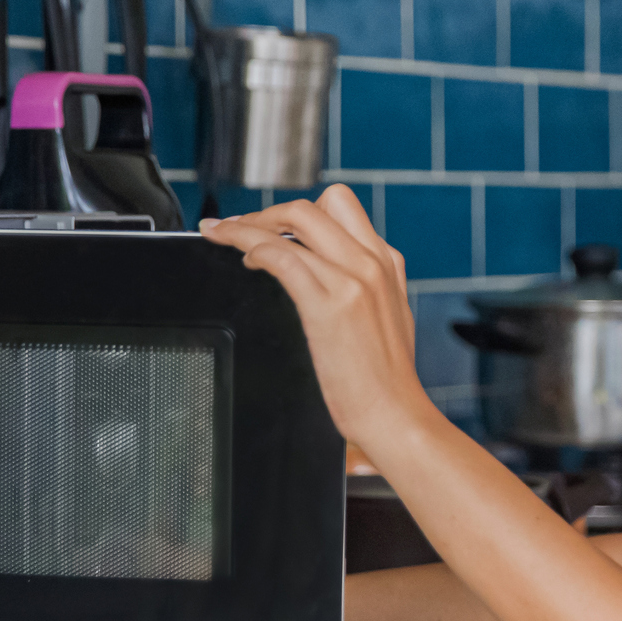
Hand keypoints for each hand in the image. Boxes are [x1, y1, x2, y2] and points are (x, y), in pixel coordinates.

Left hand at [199, 185, 438, 451]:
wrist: (396, 415)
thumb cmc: (386, 381)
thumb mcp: (389, 317)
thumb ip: (366, 288)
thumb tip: (333, 278)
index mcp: (386, 263)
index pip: (340, 208)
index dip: (297, 212)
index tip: (270, 224)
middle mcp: (371, 263)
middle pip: (315, 205)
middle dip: (268, 211)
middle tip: (240, 228)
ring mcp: (353, 280)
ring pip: (294, 223)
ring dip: (248, 225)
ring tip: (226, 238)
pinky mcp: (330, 305)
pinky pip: (281, 256)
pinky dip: (253, 247)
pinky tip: (244, 259)